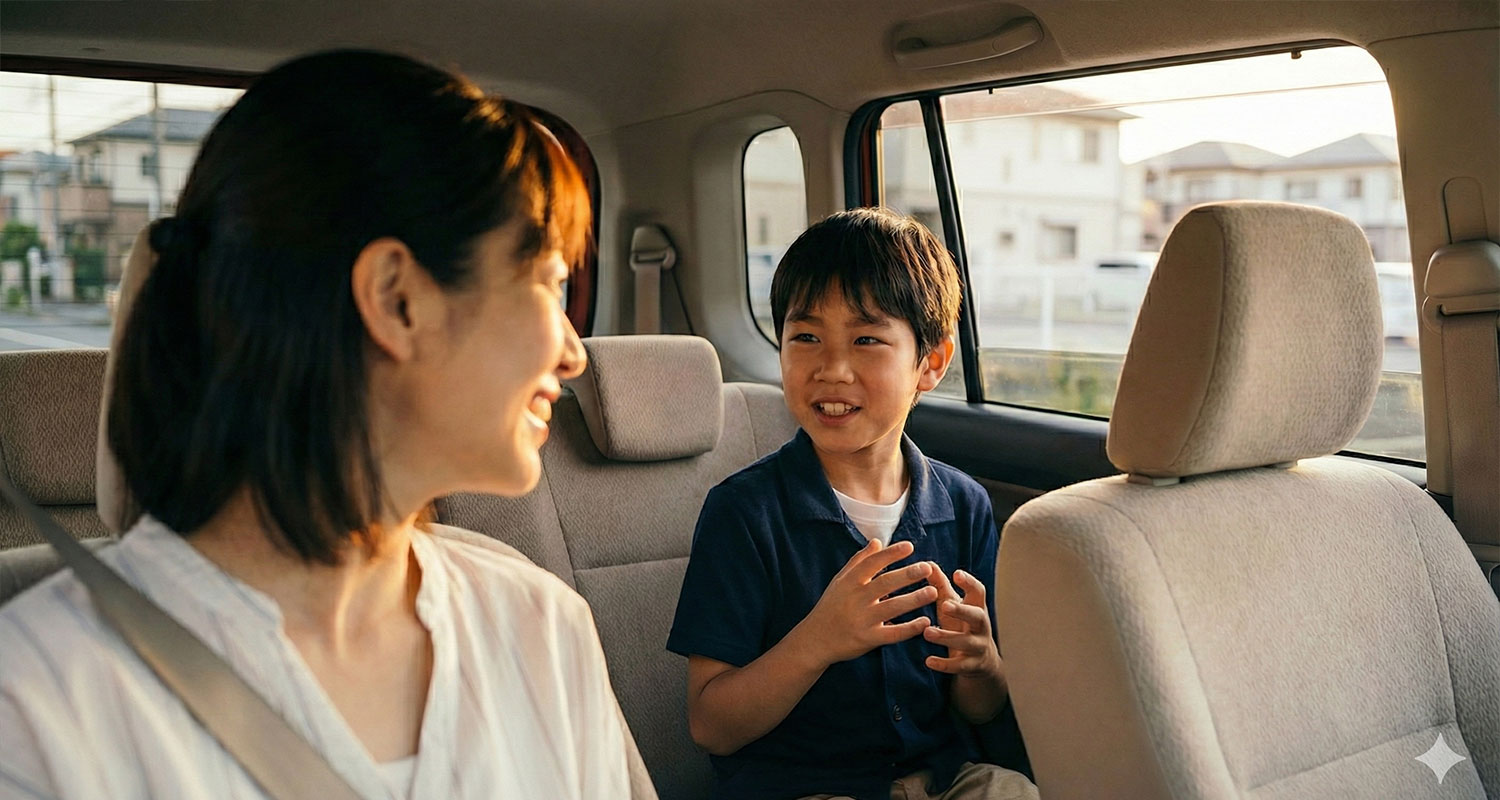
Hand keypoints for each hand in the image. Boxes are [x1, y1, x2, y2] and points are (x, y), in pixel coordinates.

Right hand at [796, 540, 936, 666]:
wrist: (815, 640)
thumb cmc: (831, 606)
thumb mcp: (840, 581)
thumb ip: (859, 561)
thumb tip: (877, 541)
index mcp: (850, 582)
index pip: (872, 563)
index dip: (891, 554)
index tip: (910, 546)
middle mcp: (856, 599)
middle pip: (885, 583)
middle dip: (907, 575)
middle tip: (927, 568)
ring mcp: (862, 620)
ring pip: (892, 607)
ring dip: (914, 599)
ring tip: (933, 592)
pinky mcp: (868, 639)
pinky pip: (892, 633)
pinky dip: (909, 628)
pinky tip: (925, 621)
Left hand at [922, 568, 1001, 677]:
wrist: (981, 662)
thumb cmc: (962, 626)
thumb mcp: (952, 606)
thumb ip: (941, 587)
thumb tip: (928, 564)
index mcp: (977, 608)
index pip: (979, 592)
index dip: (969, 583)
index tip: (956, 574)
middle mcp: (981, 626)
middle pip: (977, 616)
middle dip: (962, 611)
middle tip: (944, 605)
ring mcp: (978, 647)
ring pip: (967, 642)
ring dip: (947, 637)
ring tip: (927, 632)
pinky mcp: (971, 665)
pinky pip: (959, 666)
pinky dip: (945, 664)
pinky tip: (929, 661)